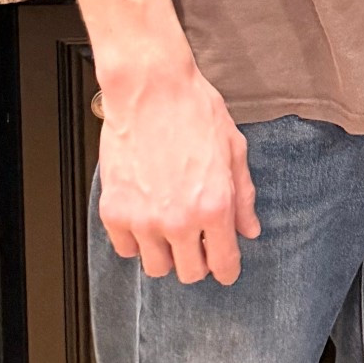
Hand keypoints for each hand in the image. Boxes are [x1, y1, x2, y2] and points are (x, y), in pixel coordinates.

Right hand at [96, 59, 259, 282]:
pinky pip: (126, 249)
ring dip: (166, 253)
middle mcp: (179, 221)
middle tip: (197, 241)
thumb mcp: (234, 149)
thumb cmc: (194, 110)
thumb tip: (249, 229)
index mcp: (215, 206)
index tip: (225, 268)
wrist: (151, 89)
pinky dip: (136, 239)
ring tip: (169, 226)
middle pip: (190, 273)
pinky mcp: (114, 213)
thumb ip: (243, 196)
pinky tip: (145, 216)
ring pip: (156, 268)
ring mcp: (143, 220)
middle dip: (198, 261)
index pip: (223, 263)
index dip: (227, 269)